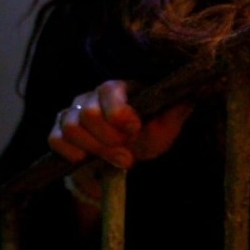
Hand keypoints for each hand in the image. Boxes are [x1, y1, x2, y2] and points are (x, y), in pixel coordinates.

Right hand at [48, 79, 191, 170]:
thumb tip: (194, 92)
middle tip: (127, 155)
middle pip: (88, 113)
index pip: (109, 90)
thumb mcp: (166, 126)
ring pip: (71, 127)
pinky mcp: (59, 131)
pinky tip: (88, 161)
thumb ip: (177, 111)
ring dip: (94, 150)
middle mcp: (91, 96)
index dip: (119, 113)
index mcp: (118, 89)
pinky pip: (55, 139)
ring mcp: (72, 112)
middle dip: (109, 140)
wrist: (125, 158)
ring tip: (115, 160)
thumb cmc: (147, 136)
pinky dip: (70, 153)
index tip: (135, 129)